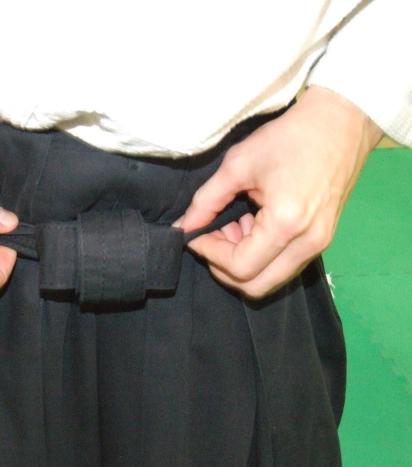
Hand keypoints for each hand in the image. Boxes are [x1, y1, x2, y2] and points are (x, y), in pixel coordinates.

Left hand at [176, 86, 382, 297]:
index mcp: (286, 224)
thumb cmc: (288, 137)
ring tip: (232, 226)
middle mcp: (307, 244)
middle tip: (211, 237)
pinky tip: (251, 226)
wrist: (339, 123)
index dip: (209, 254)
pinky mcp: (322, 240)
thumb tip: (183, 227)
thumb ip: (206, 201)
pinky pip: (285, 266)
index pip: (239, 266)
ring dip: (243, 263)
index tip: (195, 235)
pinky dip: (261, 257)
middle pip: (256, 286)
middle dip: (224, 268)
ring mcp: (319, 245)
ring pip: (270, 280)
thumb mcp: (237, 165)